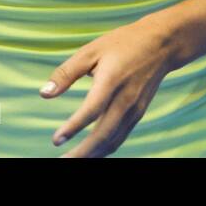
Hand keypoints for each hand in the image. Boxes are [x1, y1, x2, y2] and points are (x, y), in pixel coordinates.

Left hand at [39, 16, 179, 157]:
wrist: (161, 45)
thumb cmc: (122, 43)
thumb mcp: (91, 51)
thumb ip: (66, 73)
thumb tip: (44, 93)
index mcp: (111, 80)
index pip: (92, 110)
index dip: (73, 127)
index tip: (56, 140)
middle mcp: (125, 99)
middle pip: (104, 134)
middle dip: (83, 152)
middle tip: (63, 161)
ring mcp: (134, 108)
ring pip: (113, 140)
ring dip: (93, 154)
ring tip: (73, 160)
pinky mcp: (138, 113)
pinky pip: (121, 136)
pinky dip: (106, 148)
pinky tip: (92, 152)